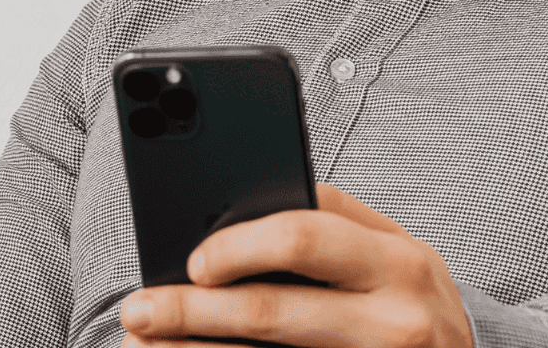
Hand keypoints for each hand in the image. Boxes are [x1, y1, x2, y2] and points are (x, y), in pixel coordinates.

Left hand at [118, 184, 472, 347]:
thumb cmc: (409, 300)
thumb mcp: (390, 253)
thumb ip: (329, 225)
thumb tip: (229, 213)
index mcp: (399, 258)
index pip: (304, 233)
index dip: (238, 244)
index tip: (191, 259)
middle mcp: (398, 316)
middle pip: (272, 309)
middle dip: (193, 309)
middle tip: (138, 309)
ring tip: (145, 343)